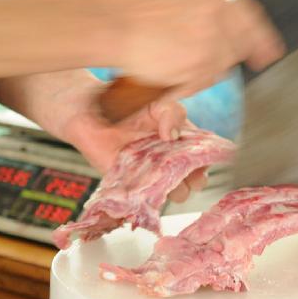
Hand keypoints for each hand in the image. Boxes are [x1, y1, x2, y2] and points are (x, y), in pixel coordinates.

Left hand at [0, 70, 206, 202]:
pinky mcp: (128, 182)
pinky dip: (148, 193)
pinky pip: (143, 197)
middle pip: (193, 182)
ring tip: (164, 170)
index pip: (204, 159)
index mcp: (182, 143)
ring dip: (174, 186)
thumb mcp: (159, 101)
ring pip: (173, 194)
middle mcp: (169, 162)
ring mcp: (150, 174)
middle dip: (194, 178)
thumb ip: (173, 113)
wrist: (90, 108)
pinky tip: (146, 179)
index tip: (204, 157)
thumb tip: (173, 135)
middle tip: (185, 168)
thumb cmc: (127, 103)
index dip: (208, 161)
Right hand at [108, 0, 283, 101]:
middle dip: (242, 53)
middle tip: (242, 62)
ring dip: (210, 67)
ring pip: (225, 63)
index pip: (249, 16)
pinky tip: (175, 72)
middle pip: (244, 41)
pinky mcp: (200, 64)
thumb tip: (235, 26)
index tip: (269, 50)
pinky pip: (207, 79)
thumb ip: (209, 7)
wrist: (113, 26)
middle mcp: (217, 13)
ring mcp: (211, 40)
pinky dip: (194, 81)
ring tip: (180, 62)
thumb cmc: (139, 13)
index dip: (261, 36)